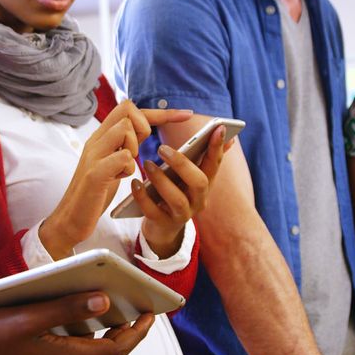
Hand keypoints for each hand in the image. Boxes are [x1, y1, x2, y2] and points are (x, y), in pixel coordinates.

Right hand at [0, 292, 153, 354]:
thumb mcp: (24, 318)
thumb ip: (65, 309)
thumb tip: (104, 300)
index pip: (114, 349)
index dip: (136, 332)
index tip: (152, 312)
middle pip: (105, 353)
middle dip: (126, 332)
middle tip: (140, 309)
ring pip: (88, 353)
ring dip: (105, 333)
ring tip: (117, 307)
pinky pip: (70, 351)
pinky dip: (83, 335)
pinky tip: (78, 315)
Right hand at [40, 101, 190, 258]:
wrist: (70, 219)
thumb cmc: (95, 192)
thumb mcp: (112, 162)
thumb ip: (124, 144)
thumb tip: (144, 127)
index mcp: (102, 137)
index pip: (130, 109)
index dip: (160, 112)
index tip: (186, 116)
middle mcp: (96, 140)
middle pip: (127, 110)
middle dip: (143, 127)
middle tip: (137, 152)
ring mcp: (94, 155)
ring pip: (124, 129)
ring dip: (135, 147)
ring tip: (126, 166)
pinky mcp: (94, 174)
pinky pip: (121, 158)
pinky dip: (128, 168)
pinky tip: (121, 178)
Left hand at [136, 125, 230, 256]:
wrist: (161, 227)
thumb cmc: (174, 191)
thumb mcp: (188, 174)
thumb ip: (200, 155)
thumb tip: (220, 129)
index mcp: (205, 184)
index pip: (214, 164)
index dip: (217, 146)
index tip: (218, 127)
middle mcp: (198, 200)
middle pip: (199, 182)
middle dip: (182, 164)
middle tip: (161, 148)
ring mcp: (183, 215)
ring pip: (177, 199)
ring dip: (162, 180)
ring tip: (146, 163)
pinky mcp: (164, 224)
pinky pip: (153, 212)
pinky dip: (143, 197)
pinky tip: (135, 183)